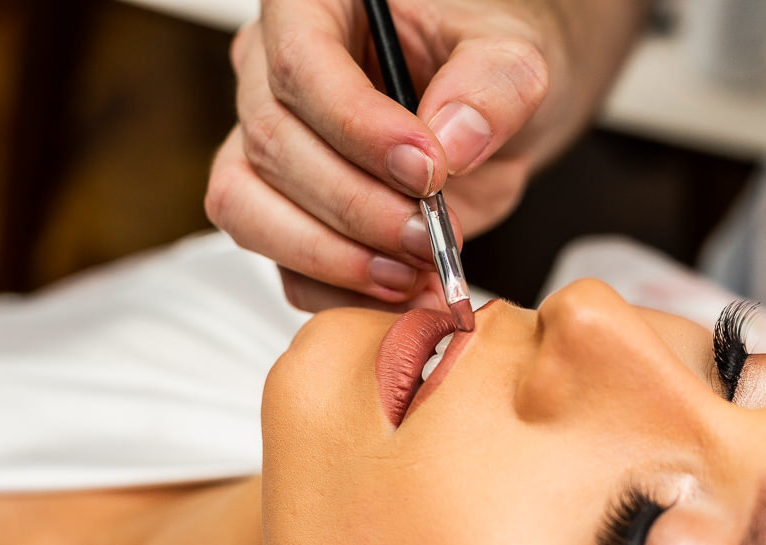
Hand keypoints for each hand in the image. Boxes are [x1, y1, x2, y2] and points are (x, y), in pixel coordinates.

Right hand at [206, 0, 566, 311]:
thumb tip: (452, 140)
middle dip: (356, 206)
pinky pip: (281, 268)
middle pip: (272, 145)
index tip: (427, 169)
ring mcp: (267, 152)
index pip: (300, 65)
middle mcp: (270, 77)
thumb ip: (493, 86)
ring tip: (413, 273)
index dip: (357, 126)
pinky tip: (400, 293)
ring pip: (250, 213)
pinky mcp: (282, 218)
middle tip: (430, 235)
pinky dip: (339, 295)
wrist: (490, 117)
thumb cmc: (486, 64)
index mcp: (313, 8)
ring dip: (334, 258)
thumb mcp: (515, 55)